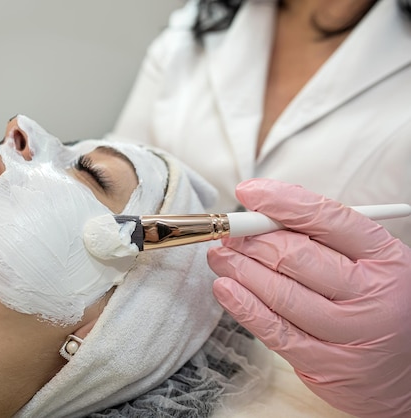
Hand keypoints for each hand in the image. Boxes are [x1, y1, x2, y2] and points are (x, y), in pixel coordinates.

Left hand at [207, 178, 410, 417]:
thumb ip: (325, 236)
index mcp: (385, 258)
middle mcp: (372, 295)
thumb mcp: (369, 262)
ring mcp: (351, 333)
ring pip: (280, 293)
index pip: (327, 218)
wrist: (410, 370)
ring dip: (239, 269)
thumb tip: (267, 211)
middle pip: (296, 256)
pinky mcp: (327, 365)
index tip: (249, 191)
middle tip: (228, 232)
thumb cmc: (380, 303)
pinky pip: (275, 331)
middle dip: (251, 238)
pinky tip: (225, 289)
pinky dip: (243, 306)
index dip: (281, 201)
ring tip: (220, 256)